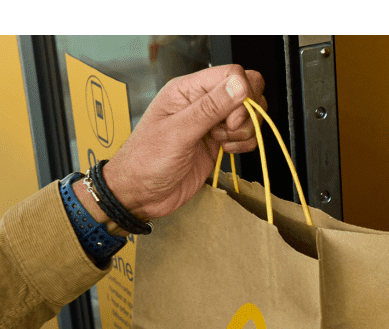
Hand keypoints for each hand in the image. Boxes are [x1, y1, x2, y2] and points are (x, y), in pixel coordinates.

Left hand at [101, 64, 265, 220]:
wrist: (139, 195)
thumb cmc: (145, 162)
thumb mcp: (178, 133)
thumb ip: (210, 108)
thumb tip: (240, 85)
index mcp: (187, 90)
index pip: (231, 74)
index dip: (241, 93)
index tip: (232, 119)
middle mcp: (201, 102)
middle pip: (246, 90)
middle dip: (247, 112)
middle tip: (227, 131)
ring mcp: (211, 123)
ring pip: (249, 113)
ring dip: (245, 130)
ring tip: (222, 143)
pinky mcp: (218, 142)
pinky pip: (246, 134)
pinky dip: (244, 143)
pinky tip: (226, 151)